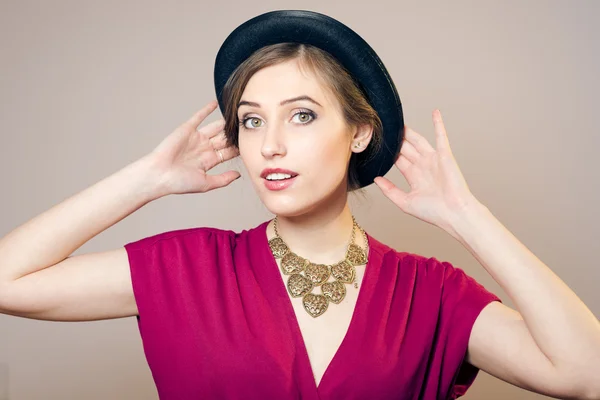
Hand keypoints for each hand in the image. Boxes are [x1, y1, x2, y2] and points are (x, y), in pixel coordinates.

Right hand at [148, 100, 239, 195]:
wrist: (159, 174)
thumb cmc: (179, 182)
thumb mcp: (206, 183)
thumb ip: (223, 179)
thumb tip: (239, 174)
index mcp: (209, 161)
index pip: (229, 152)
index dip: (239, 148)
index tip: (251, 143)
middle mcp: (204, 148)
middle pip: (224, 138)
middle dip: (235, 134)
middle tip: (248, 126)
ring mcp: (196, 138)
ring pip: (215, 127)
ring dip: (225, 122)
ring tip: (237, 114)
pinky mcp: (187, 129)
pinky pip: (199, 117)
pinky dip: (207, 109)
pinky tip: (216, 103)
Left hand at [374, 110, 476, 231]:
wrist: (454, 213)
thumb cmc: (433, 212)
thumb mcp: (405, 202)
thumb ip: (389, 190)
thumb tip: (376, 179)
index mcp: (414, 176)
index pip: (398, 160)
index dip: (388, 152)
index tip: (377, 143)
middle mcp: (423, 166)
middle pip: (406, 148)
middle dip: (396, 140)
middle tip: (384, 128)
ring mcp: (433, 159)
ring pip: (418, 141)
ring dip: (409, 132)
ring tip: (398, 121)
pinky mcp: (445, 155)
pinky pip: (441, 136)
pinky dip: (438, 124)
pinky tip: (435, 112)